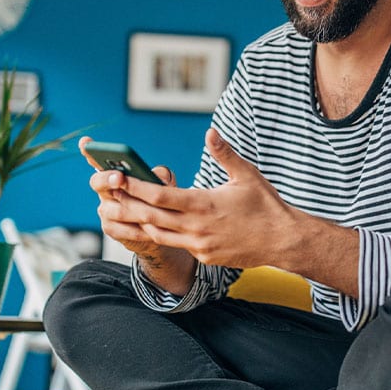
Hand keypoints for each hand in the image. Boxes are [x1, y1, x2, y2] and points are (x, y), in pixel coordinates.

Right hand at [78, 137, 193, 286]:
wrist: (162, 228)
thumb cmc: (160, 200)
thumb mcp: (165, 184)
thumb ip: (161, 176)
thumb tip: (157, 176)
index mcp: (115, 174)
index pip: (97, 160)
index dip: (89, 151)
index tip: (86, 142)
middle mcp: (105, 190)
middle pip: (97, 182)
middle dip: (107, 178)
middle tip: (119, 177)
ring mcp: (105, 210)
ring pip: (112, 208)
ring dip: (130, 208)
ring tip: (146, 208)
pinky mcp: (110, 228)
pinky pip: (120, 228)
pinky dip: (136, 228)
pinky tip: (149, 228)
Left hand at [122, 129, 300, 268]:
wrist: (283, 241)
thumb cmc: (266, 205)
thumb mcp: (247, 175)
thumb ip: (225, 154)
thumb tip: (210, 133)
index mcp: (203, 204)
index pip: (159, 196)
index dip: (135, 187)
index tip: (118, 178)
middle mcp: (196, 227)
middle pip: (150, 217)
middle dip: (127, 205)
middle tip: (107, 195)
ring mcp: (199, 245)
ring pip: (158, 234)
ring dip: (138, 222)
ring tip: (120, 210)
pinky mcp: (204, 256)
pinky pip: (176, 245)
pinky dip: (161, 234)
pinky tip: (152, 225)